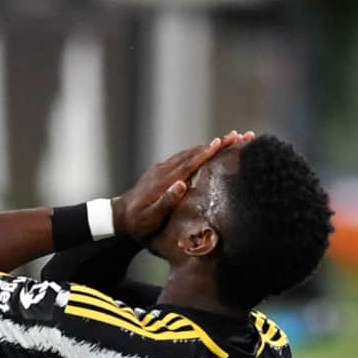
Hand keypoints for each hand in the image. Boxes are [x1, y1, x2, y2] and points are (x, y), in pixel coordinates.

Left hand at [112, 131, 254, 241]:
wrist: (119, 216)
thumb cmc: (137, 222)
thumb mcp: (150, 217)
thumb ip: (165, 202)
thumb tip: (182, 184)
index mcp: (164, 180)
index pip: (190, 163)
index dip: (206, 152)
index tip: (222, 141)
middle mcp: (165, 169)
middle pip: (194, 153)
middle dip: (217, 144)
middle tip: (238, 135)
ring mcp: (163, 168)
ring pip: (190, 153)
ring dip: (210, 145)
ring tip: (229, 139)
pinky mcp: (162, 170)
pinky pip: (184, 157)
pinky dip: (198, 151)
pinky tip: (208, 149)